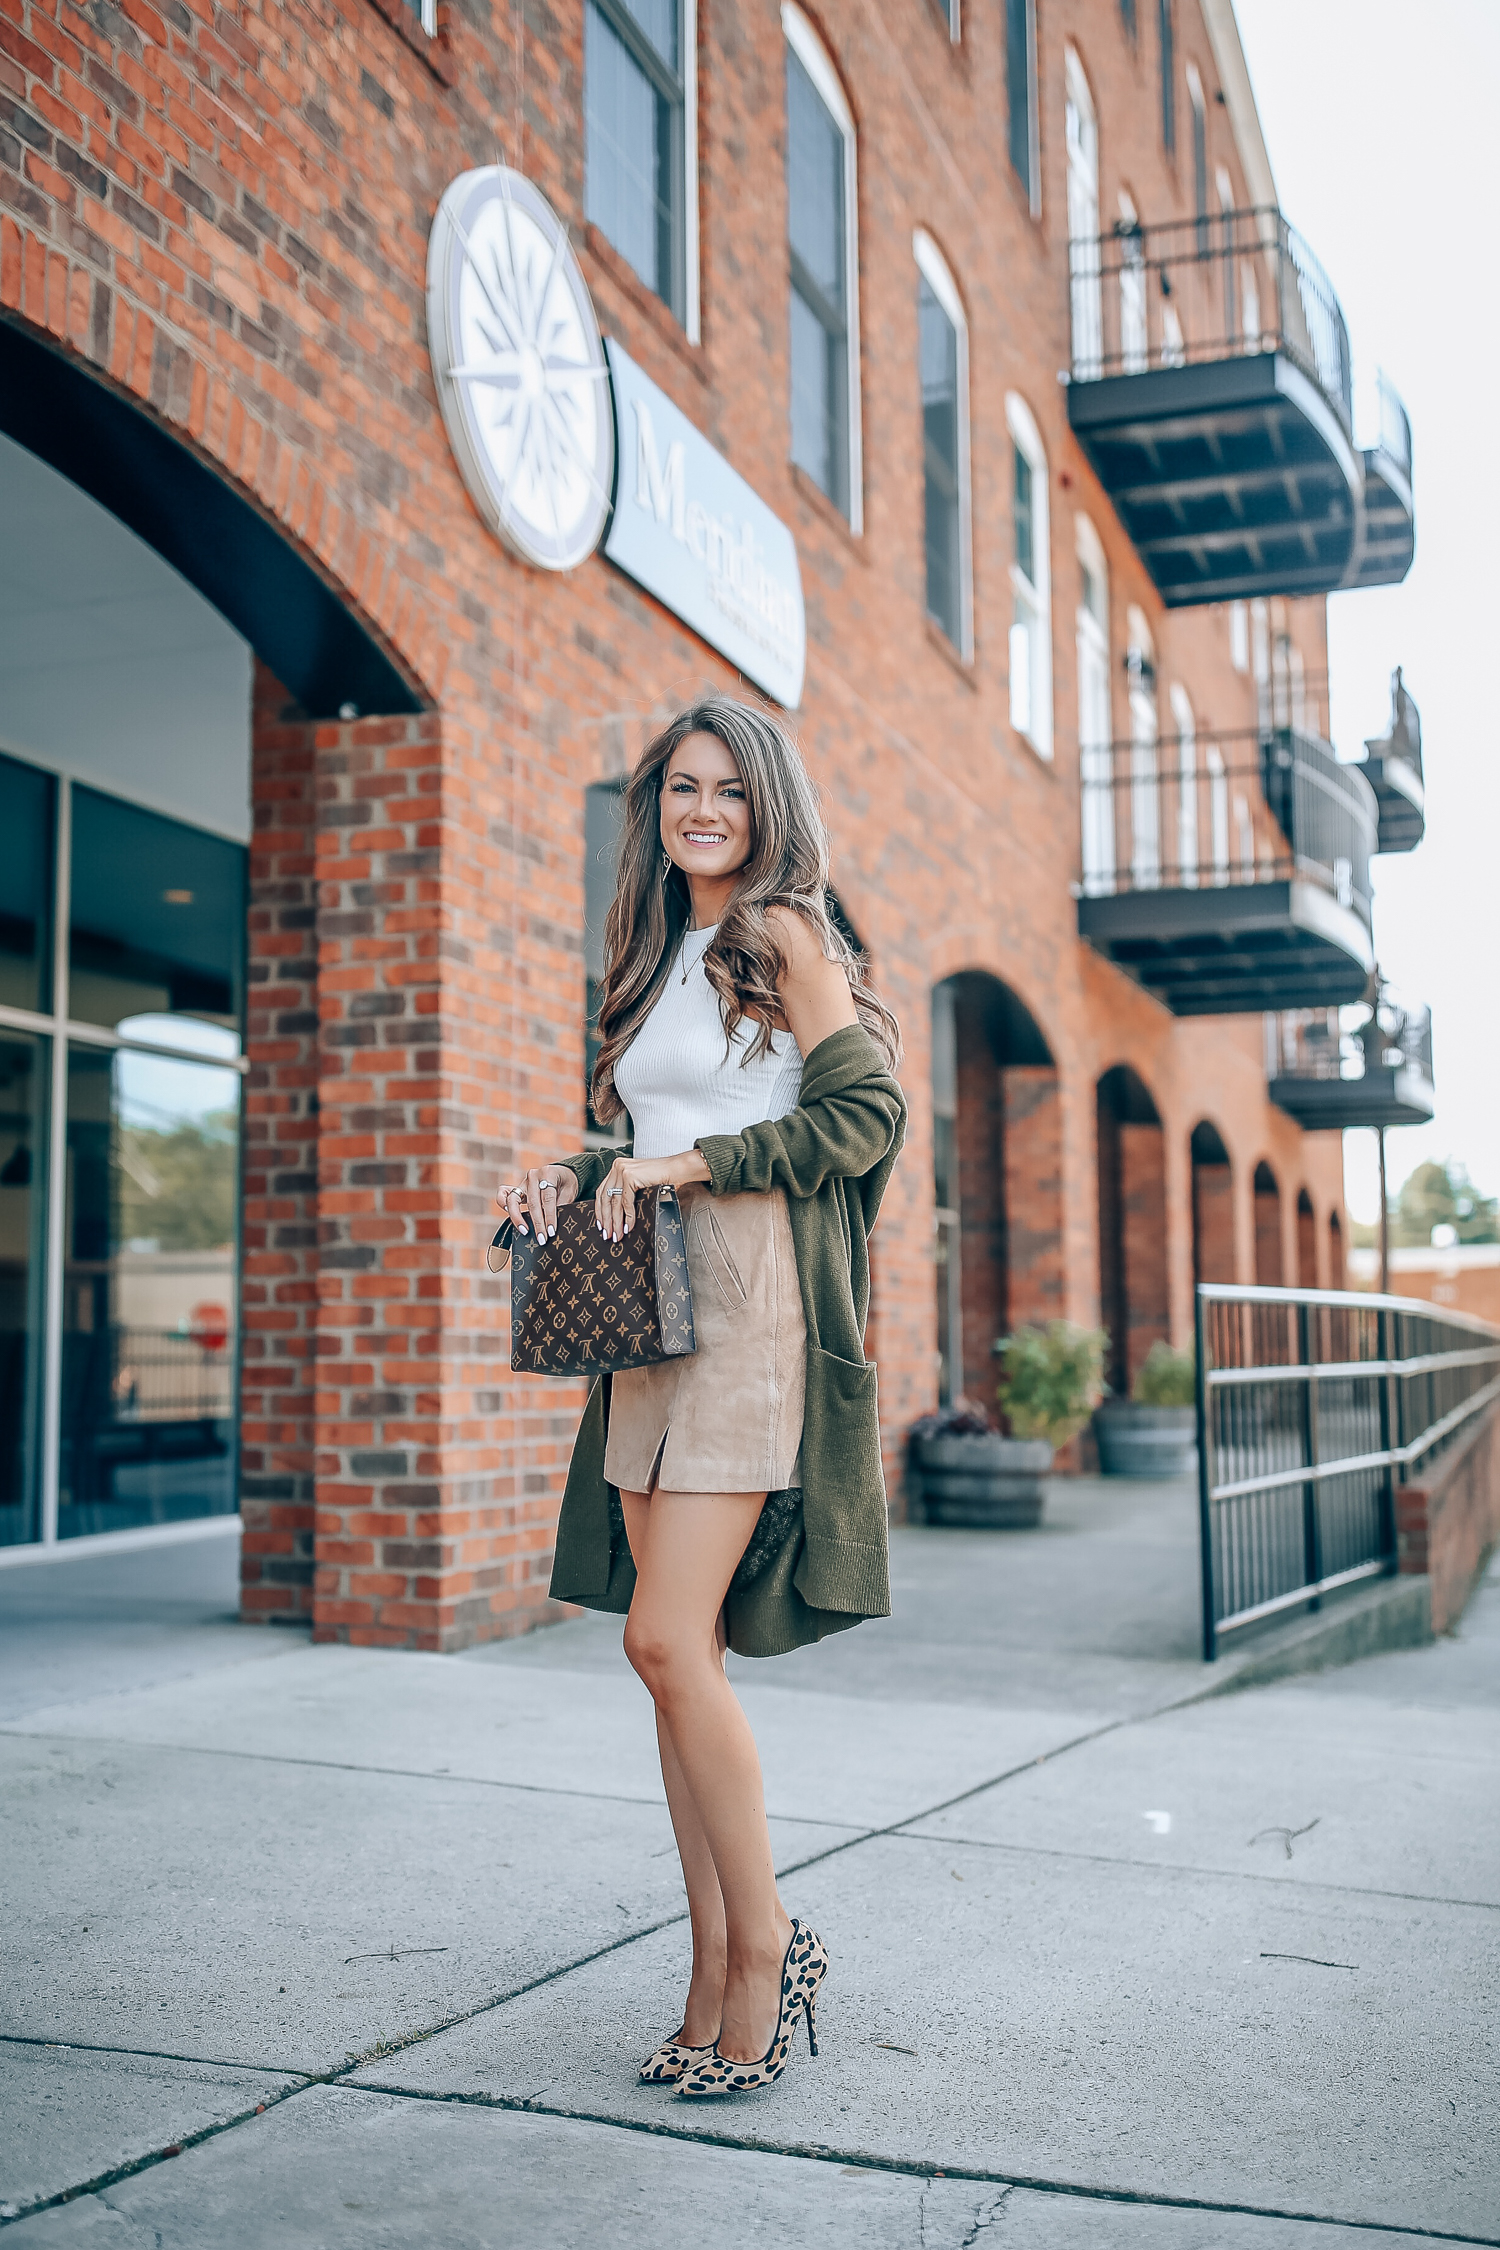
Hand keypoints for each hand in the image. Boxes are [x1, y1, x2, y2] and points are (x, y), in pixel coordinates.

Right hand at [496, 1164, 578, 1241]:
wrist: (562, 1174)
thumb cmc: (566, 1184)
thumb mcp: (570, 1192)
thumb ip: (562, 1205)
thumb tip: (552, 1224)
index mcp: (548, 1173)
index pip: (548, 1198)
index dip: (549, 1216)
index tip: (551, 1231)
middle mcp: (533, 1175)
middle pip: (532, 1202)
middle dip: (537, 1223)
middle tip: (542, 1238)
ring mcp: (523, 1182)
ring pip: (514, 1200)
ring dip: (518, 1218)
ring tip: (525, 1231)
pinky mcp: (517, 1188)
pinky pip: (504, 1194)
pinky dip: (503, 1204)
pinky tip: (509, 1215)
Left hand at [595, 1149, 709, 1240]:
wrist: (677, 1170)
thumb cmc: (662, 1178)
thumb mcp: (638, 1184)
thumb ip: (626, 1193)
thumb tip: (616, 1216)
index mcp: (617, 1167)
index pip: (602, 1192)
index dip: (600, 1210)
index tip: (601, 1225)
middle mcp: (617, 1167)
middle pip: (605, 1198)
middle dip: (605, 1219)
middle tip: (607, 1234)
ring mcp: (622, 1170)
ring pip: (614, 1202)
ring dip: (615, 1222)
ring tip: (617, 1235)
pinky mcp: (630, 1176)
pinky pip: (626, 1202)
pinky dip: (628, 1217)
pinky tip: (628, 1227)